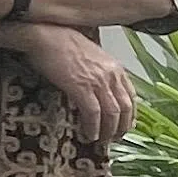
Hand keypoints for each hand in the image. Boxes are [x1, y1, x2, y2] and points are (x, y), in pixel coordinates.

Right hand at [19, 24, 134, 146]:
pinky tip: (88, 135)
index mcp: (115, 68)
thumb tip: (100, 91)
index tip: (126, 127)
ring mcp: (97, 81)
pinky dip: (93, 127)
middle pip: (125, 109)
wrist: (46, 35)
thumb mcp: (91, 57)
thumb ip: (101, 73)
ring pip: (112, 114)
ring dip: (107, 131)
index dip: (130, 116)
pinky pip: (93, 113)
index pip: (131, 97)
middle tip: (113, 140)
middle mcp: (111, 75)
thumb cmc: (63, 44)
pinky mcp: (81, 87)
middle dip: (121, 128)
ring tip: (101, 141)